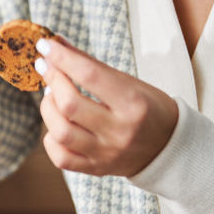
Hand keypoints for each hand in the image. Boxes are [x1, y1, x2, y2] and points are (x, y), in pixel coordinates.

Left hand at [34, 38, 178, 176]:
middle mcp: (119, 131)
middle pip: (70, 105)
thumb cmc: (149, 109)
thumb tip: (58, 44)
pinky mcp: (95, 168)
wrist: (169, 148)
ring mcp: (106, 153)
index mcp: (133, 104)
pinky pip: (60, 157)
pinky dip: (50, 139)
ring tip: (52, 96)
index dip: (62, 58)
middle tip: (48, 69)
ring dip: (48, 108)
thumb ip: (92, 66)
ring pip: (60, 132)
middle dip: (53, 80)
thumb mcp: (129, 83)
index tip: (45, 45)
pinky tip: (56, 125)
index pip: (90, 75)